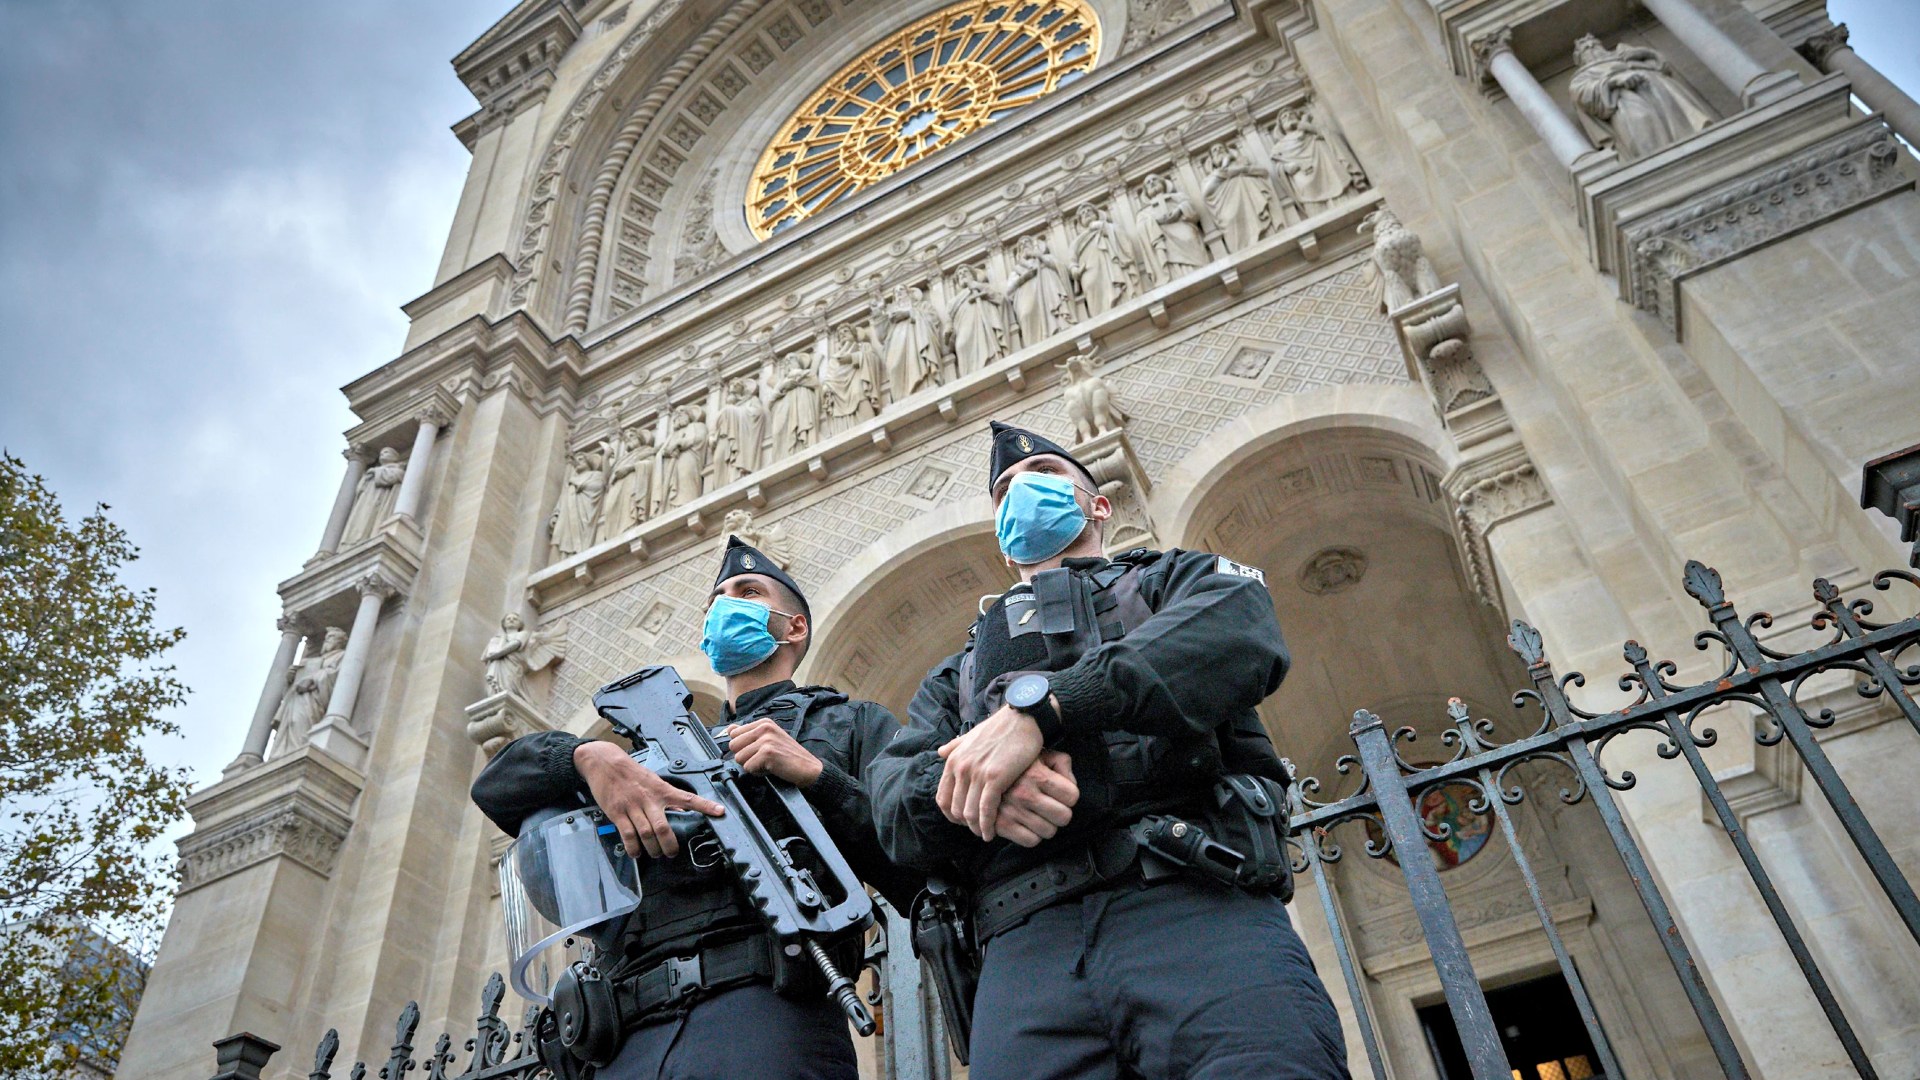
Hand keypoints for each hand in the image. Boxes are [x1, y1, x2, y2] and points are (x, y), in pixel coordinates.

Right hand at [573, 740, 724, 859]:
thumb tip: (682, 810)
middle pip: (662, 827)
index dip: (705, 806)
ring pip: (646, 834)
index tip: (720, 812)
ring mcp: (632, 806)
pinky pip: (627, 834)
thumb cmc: (631, 772)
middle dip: (669, 844)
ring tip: (655, 853)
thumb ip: (667, 797)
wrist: (604, 762)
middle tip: (671, 853)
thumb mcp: (654, 781)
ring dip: (652, 849)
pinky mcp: (617, 812)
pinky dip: (633, 847)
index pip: (688, 799)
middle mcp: (649, 799)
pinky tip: (636, 852)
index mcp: (662, 790)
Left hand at [725, 719, 824, 786]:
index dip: (743, 747)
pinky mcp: (767, 753)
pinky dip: (758, 772)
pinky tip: (771, 769)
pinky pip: (748, 767)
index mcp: (763, 723)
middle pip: (733, 746)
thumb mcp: (768, 740)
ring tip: (767, 764)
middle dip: (744, 757)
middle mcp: (764, 727)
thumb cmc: (788, 756)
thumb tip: (730, 729)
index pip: (734, 734)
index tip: (758, 750)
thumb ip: (748, 734)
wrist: (808, 769)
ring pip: (739, 758)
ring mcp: (766, 739)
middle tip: (762, 759)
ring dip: (752, 766)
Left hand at [936, 704, 1044, 840]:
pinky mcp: (995, 778)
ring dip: (976, 828)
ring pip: (969, 813)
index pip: (942, 798)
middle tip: (976, 830)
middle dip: (965, 824)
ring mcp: (977, 773)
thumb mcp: (972, 735)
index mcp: (953, 760)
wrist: (1023, 719)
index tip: (963, 821)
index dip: (951, 814)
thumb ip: (955, 746)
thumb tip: (940, 752)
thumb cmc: (1000, 728)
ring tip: (984, 834)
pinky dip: (987, 825)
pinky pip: (986, 810)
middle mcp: (960, 767)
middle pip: (955, 809)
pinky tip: (992, 832)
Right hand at [992, 749, 1079, 847]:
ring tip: (1038, 816)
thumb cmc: (1016, 764)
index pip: (1072, 796)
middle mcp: (1024, 792)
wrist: (979, 771)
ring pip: (1049, 831)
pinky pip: (1031, 841)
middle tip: (1052, 808)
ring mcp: (1012, 810)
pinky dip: (1032, 836)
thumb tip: (1071, 784)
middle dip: (1060, 813)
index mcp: (1036, 774)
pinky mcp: (1001, 824)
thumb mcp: (1040, 754)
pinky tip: (1026, 825)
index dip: (1069, 796)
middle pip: (1064, 817)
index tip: (1061, 795)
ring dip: (1046, 826)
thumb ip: (1061, 763)